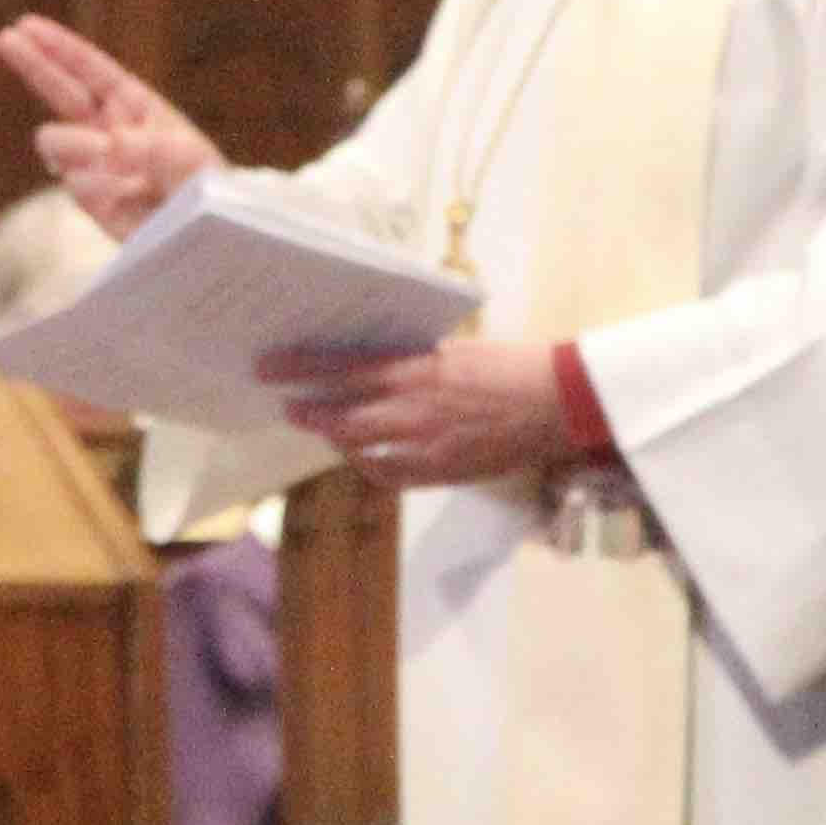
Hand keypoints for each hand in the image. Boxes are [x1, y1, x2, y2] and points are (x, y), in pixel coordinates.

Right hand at [0, 15, 222, 238]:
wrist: (210, 241)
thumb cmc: (208, 191)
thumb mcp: (190, 160)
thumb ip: (147, 147)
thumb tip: (106, 145)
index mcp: (137, 107)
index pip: (92, 71)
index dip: (60, 48)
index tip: (28, 24)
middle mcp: (110, 131)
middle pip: (61, 91)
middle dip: (34, 64)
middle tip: (4, 38)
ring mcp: (95, 166)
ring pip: (55, 140)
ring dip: (73, 143)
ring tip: (104, 155)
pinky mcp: (90, 201)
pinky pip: (74, 184)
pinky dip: (94, 186)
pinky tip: (123, 197)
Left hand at [261, 336, 571, 489]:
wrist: (557, 400)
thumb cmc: (510, 365)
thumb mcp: (454, 349)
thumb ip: (411, 359)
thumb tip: (373, 361)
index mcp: (415, 368)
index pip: (341, 368)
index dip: (300, 369)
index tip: (268, 368)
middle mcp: (412, 406)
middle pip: (341, 415)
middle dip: (308, 412)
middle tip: (287, 406)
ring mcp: (425, 443)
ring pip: (360, 446)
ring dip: (334, 437)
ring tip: (320, 429)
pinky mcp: (442, 470)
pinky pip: (390, 475)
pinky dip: (370, 466)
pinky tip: (364, 458)